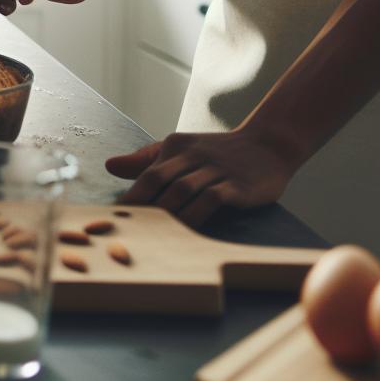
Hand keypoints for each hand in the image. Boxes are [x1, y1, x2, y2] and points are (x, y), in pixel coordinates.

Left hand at [105, 128, 301, 227]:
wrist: (269, 145)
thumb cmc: (218, 152)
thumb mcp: (182, 149)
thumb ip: (147, 159)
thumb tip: (110, 166)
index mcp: (176, 145)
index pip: (147, 173)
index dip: (131, 197)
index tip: (115, 219)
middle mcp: (193, 155)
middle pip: (158, 179)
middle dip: (140, 206)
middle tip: (126, 230)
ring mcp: (216, 169)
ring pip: (182, 190)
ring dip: (164, 212)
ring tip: (149, 235)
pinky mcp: (237, 185)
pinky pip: (211, 200)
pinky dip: (195, 215)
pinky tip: (185, 231)